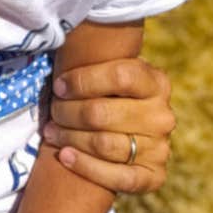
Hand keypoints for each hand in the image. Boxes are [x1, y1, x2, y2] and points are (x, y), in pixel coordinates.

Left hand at [43, 57, 173, 192]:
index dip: (83, 80)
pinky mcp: (154, 176)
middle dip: (67, 112)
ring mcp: (161, 147)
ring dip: (69, 137)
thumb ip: (96, 60)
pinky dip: (86, 167)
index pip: (119, 76)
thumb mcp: (110, 69)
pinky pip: (118, 177)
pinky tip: (65, 155)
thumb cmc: (109, 91)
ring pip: (104, 144)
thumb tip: (62, 36)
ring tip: (50, 131)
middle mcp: (162, 115)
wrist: (130, 130)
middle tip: (51, 110)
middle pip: (103, 113)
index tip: (58, 85)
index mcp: (155, 81)